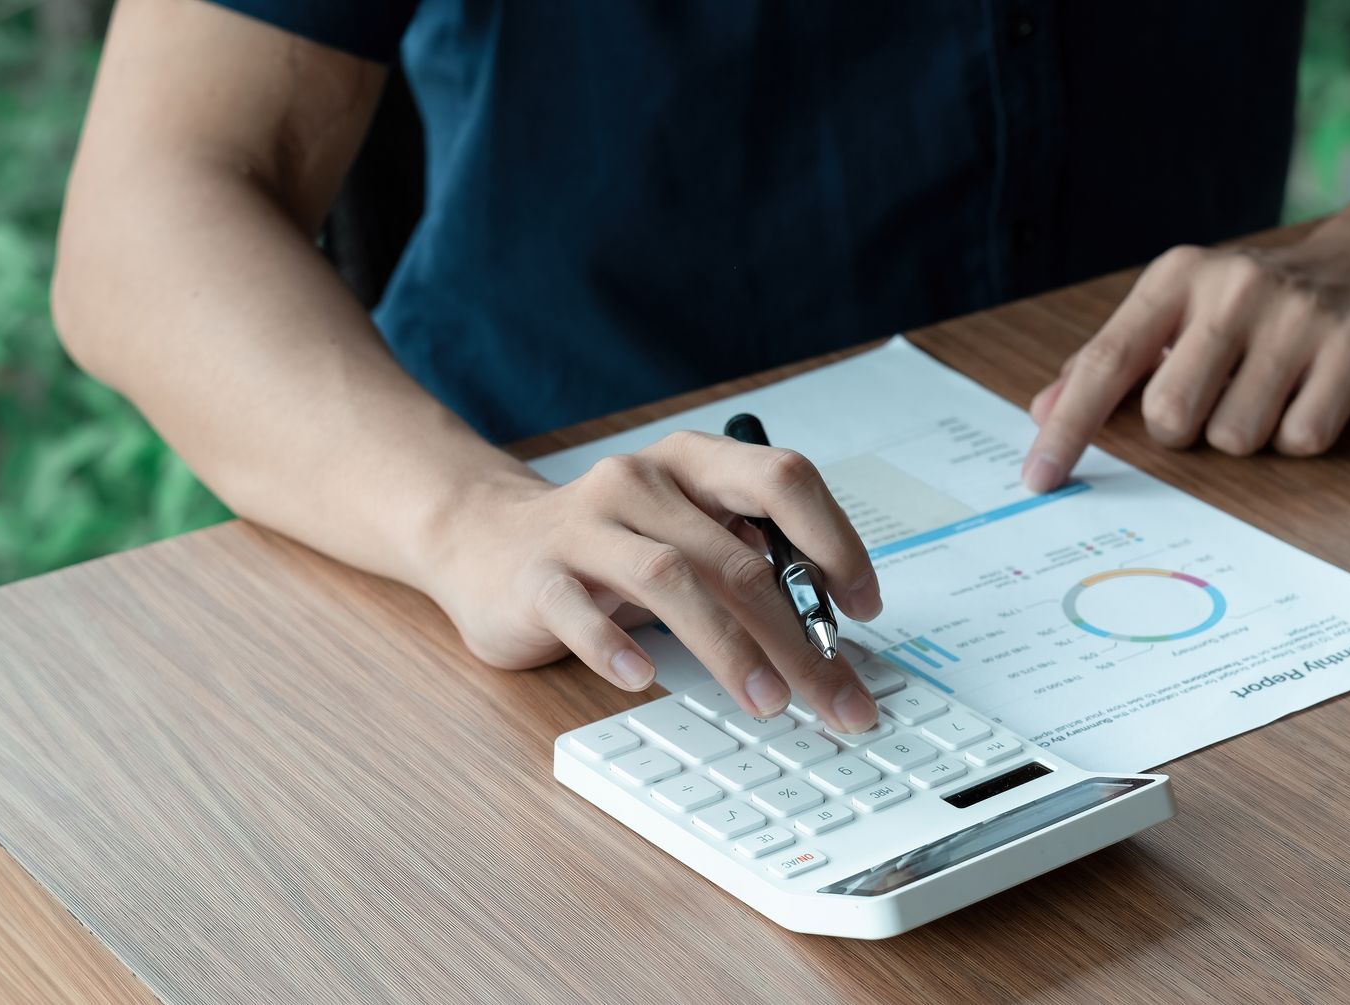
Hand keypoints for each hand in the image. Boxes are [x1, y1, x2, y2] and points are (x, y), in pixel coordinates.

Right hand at [424, 431, 884, 732]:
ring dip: (730, 648)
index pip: (783, 480)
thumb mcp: (685, 537)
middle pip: (737, 556)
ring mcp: (584, 526)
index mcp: (693, 464)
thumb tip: (832, 624)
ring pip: (672, 580)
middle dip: (799, 636)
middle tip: (835, 697)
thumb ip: (747, 561)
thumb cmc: (607, 546)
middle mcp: (641, 482)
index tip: (865, 607)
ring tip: (767, 700)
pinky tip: (644, 679)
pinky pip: (579, 612)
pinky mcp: (535, 576)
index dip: (835, 541)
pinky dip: (616, 647)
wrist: (484, 541)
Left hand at [1021, 215, 1349, 490]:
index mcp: (1177, 277)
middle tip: (1218, 395)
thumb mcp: (1182, 307)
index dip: (1069, 427)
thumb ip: (1112, 359)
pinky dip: (1300, 436)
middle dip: (1186, 430)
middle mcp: (1233, 288)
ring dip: (1247, 435)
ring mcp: (1297, 317)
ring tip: (1270, 389)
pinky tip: (1311, 395)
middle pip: (1171, 416)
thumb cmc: (1260, 300)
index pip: (1106, 361)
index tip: (1038, 479)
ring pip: (1235, 438)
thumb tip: (1043, 411)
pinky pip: (1301, 440)